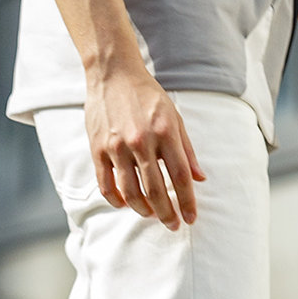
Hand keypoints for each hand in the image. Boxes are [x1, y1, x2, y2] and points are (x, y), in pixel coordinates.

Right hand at [86, 60, 204, 228]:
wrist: (113, 74)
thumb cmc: (147, 95)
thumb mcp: (175, 117)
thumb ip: (187, 149)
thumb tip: (199, 178)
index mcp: (165, 133)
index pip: (181, 176)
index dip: (187, 201)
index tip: (190, 218)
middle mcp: (142, 141)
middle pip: (157, 189)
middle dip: (167, 213)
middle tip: (172, 225)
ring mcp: (117, 146)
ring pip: (131, 192)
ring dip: (143, 209)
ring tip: (151, 214)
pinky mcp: (98, 148)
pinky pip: (106, 184)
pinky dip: (116, 199)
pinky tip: (125, 203)